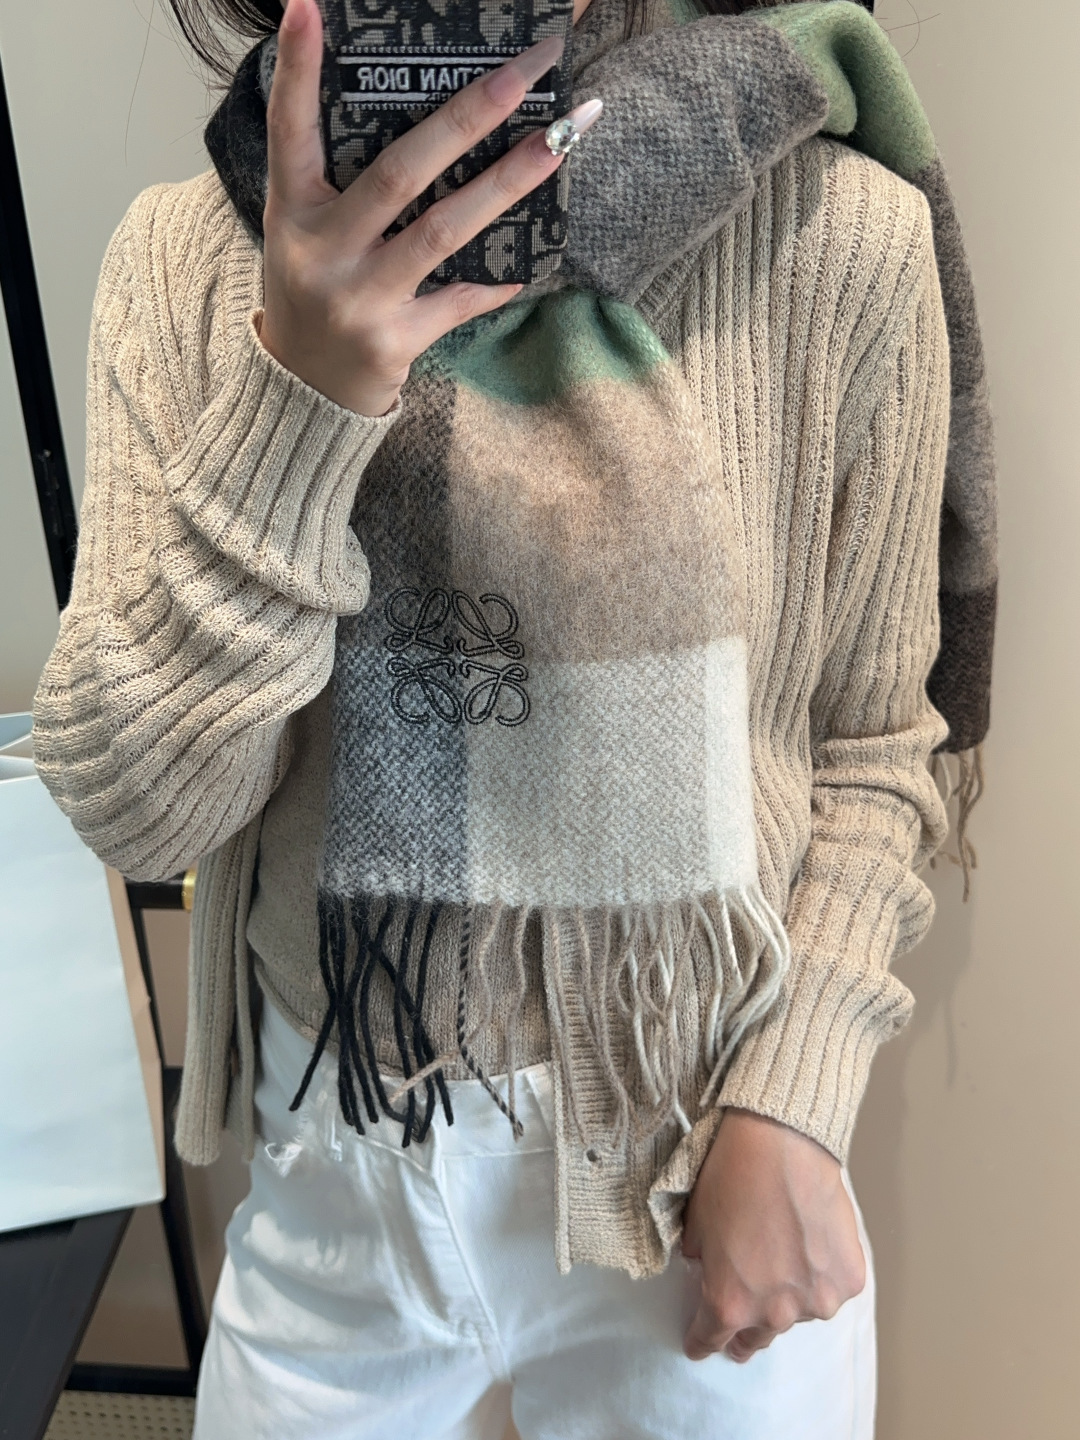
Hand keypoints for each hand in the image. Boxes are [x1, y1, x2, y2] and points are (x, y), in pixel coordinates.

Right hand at [259, 0, 577, 416]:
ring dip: (507, 184)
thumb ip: (342, 177)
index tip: (308, 5)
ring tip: (558, 143)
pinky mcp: (393, 341)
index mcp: (294, 209)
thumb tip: (423, 118)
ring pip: (443, 231)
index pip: (292, 128)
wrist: (306, 390)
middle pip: (401, 172)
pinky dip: (492, 282)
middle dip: (469, 115)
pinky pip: (457, 301)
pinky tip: (530, 263)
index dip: (298, 68)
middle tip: (526, 70)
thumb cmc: (317, 292)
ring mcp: (358, 298)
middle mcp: (323, 250)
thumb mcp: (308, 230)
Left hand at [681, 1108, 865, 1363]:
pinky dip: (821, 1276)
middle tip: (742, 1323)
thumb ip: (700, 1261)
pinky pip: (831, 1289)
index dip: (701, 1342)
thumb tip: (707, 1265)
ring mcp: (817, 1299)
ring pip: (798, 1314)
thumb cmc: (732, 1176)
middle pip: (756, 1337)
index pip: (709, 1339)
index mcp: (729, 1302)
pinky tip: (812, 1249)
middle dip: (745, 1329)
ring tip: (783, 1264)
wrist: (782, 1143)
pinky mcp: (849, 1279)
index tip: (700, 1345)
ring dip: (789, 1299)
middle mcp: (775, 1313)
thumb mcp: (694, 1224)